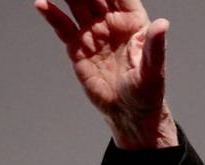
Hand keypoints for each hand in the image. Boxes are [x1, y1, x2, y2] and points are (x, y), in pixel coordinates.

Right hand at [35, 0, 177, 148]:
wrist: (129, 113)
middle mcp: (111, 23)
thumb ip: (155, 46)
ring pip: (77, 4)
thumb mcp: (153, 69)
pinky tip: (42, 3)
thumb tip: (162, 24)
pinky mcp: (78, 48)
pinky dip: (52, 14)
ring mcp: (93, 33)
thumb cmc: (147, 91)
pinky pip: (63, 26)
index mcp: (133, 22)